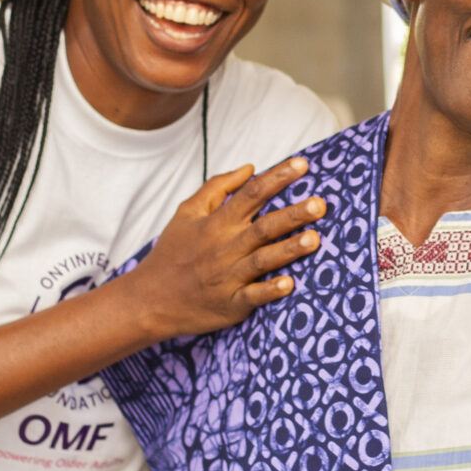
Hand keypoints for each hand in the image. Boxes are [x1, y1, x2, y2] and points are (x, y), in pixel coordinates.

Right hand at [127, 155, 328, 335]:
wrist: (149, 299)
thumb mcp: (187, 213)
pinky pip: (252, 297)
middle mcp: (225, 248)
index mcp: (217, 223)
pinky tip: (289, 284)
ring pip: (262, 260)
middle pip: (264, 226)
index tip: (302, 165)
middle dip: (293, 214)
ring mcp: (228, 277)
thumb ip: (217, 188)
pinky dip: (269, 291)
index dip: (277, 178)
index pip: (251, 194)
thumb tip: (250, 168)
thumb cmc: (172, 253)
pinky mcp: (230, 305)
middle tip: (321, 204)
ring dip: (289, 250)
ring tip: (315, 239)